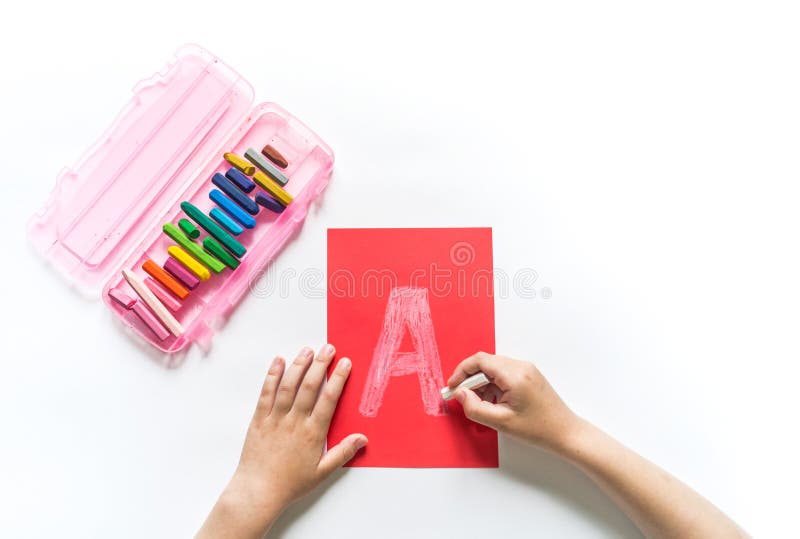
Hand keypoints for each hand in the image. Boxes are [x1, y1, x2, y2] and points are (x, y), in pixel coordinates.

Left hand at [197, 345, 366, 538]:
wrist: (258, 491)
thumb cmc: (290, 484)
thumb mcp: (322, 472)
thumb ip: (342, 453)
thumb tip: (362, 439)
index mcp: (312, 433)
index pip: (328, 399)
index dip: (338, 378)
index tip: (345, 363)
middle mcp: (294, 421)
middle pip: (309, 386)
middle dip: (321, 364)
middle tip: (329, 348)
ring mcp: (275, 418)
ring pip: (288, 385)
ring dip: (299, 365)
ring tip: (308, 350)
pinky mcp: (259, 419)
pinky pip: (266, 393)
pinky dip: (273, 375)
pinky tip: (279, 361)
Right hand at [447, 352, 577, 452]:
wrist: (565, 433)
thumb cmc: (538, 429)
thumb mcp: (501, 422)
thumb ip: (475, 408)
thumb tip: (460, 394)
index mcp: (515, 375)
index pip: (480, 361)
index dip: (461, 372)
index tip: (452, 387)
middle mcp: (521, 367)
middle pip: (486, 363)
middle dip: (470, 379)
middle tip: (462, 397)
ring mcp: (526, 370)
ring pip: (493, 368)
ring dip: (482, 383)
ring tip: (481, 404)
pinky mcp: (528, 376)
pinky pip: (503, 374)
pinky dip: (493, 385)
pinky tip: (493, 402)